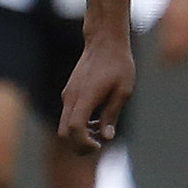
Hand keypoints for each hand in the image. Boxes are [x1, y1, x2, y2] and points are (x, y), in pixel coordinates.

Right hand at [58, 33, 134, 152]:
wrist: (105, 42)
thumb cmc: (118, 64)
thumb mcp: (123, 91)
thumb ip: (112, 115)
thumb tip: (106, 137)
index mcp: (85, 97)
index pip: (75, 128)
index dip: (84, 143)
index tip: (99, 145)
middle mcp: (71, 97)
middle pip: (64, 132)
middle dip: (79, 145)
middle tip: (99, 144)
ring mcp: (68, 94)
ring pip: (65, 125)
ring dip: (80, 135)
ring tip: (102, 131)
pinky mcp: (69, 93)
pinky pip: (68, 116)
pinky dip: (79, 125)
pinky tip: (97, 120)